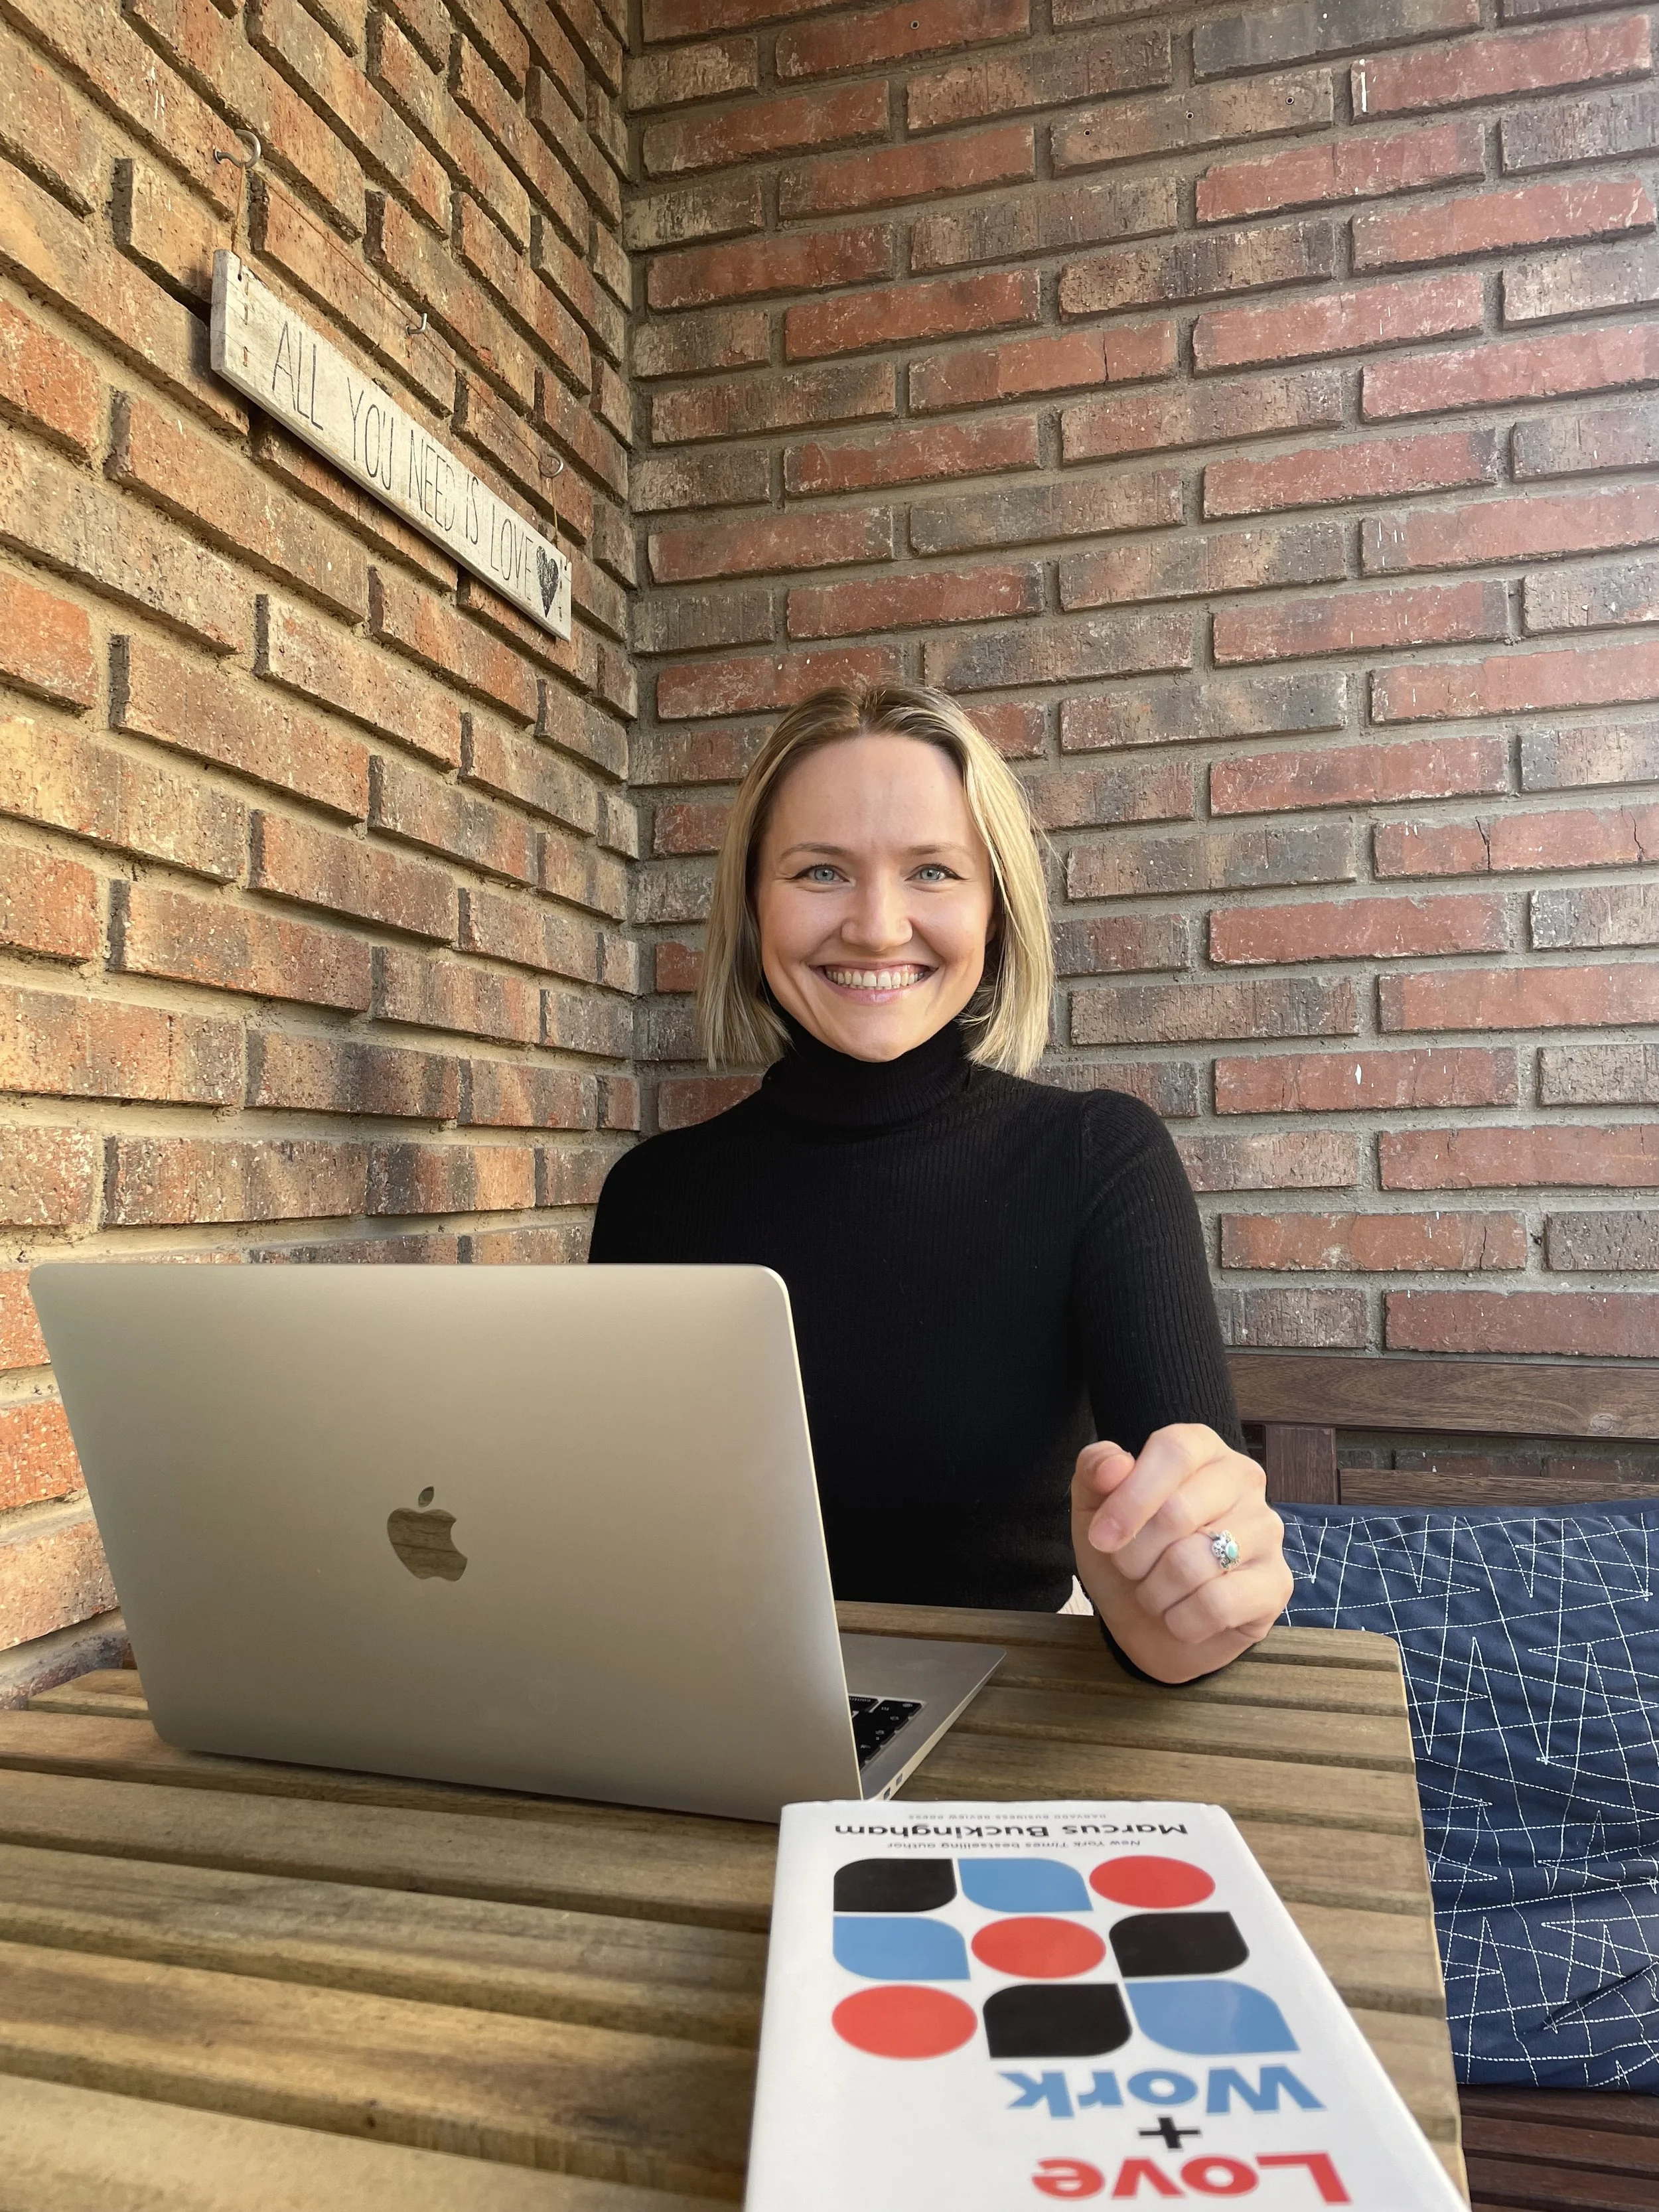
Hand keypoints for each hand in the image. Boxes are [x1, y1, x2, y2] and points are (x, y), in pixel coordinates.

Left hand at [1070, 1424, 1291, 1683]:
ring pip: (1193, 1563)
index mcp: (1202, 1448)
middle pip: (1178, 1512)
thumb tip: (1114, 1466)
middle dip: (1134, 1555)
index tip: (1101, 1538)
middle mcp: (1244, 1479)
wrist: (1150, 1624)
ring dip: (1155, 1592)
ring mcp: (1267, 1530)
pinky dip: (1182, 1620)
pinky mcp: (1276, 1583)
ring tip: (1157, 1592)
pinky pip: (1217, 1604)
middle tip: (1130, 1569)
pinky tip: (1182, 1616)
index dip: (1131, 1498)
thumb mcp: (1094, 1508)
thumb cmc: (1128, 1552)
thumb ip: (1095, 1470)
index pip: (1173, 1452)